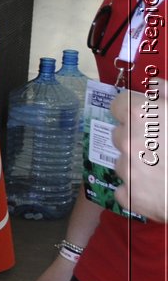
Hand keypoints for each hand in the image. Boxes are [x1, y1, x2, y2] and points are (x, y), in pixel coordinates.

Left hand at [110, 83, 167, 223]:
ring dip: (138, 164)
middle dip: (136, 139)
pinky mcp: (128, 196)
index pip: (118, 105)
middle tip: (161, 147)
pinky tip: (159, 188)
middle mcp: (127, 140)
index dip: (131, 111)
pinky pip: (125, 188)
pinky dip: (138, 189)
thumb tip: (154, 84)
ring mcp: (125, 169)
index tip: (142, 117)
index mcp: (140, 115)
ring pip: (123, 162)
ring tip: (164, 169)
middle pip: (120, 134)